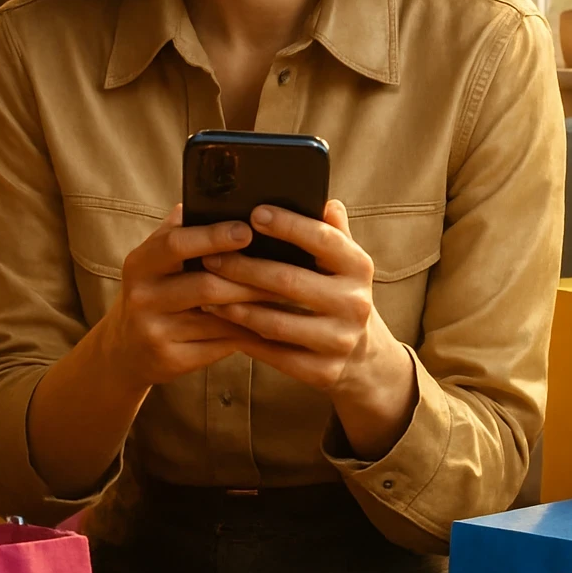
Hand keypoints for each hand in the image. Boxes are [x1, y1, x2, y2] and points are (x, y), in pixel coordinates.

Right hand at [101, 204, 278, 393]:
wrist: (125, 350)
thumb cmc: (155, 291)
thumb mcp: (156, 260)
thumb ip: (182, 230)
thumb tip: (224, 198)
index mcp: (140, 263)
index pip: (176, 244)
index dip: (213, 237)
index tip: (247, 230)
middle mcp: (142, 296)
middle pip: (205, 285)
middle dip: (249, 278)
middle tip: (287, 270)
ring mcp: (154, 331)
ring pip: (218, 318)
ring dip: (256, 308)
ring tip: (286, 296)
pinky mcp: (170, 360)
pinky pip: (219, 346)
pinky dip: (247, 334)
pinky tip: (270, 325)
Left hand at [201, 201, 416, 442]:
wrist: (364, 357)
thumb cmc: (339, 294)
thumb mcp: (344, 263)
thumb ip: (333, 232)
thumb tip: (324, 199)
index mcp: (359, 267)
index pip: (323, 240)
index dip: (288, 225)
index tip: (254, 213)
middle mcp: (355, 303)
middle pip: (289, 281)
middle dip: (244, 268)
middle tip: (211, 257)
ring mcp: (339, 341)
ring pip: (276, 322)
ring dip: (236, 306)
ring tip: (207, 291)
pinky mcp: (323, 372)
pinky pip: (274, 354)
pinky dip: (244, 337)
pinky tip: (223, 322)